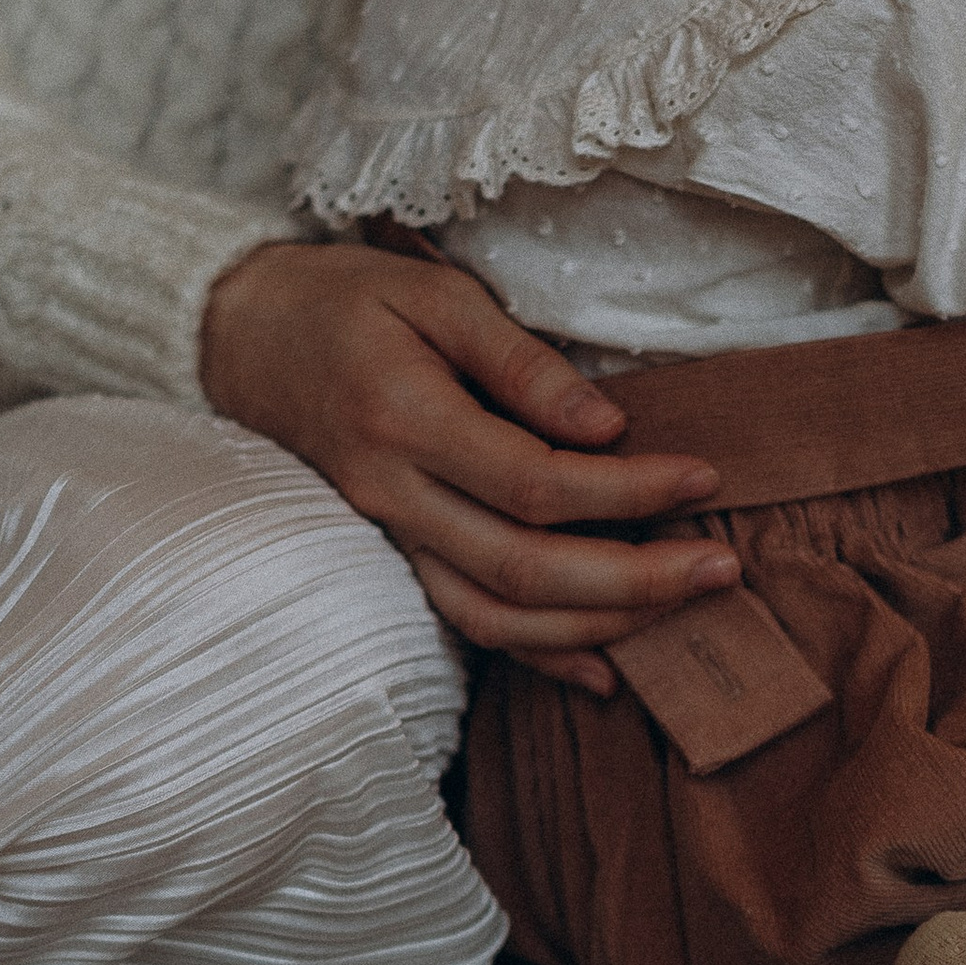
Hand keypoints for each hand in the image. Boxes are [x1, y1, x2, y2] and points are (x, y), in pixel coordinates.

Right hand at [199, 240, 736, 693]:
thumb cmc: (348, 301)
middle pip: (525, 568)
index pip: (536, 483)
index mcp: (406, 421)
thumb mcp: (435, 295)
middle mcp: (394, 495)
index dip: (628, 492)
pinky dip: (536, 657)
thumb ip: (520, 362)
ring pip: (496, 614)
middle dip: (634, 582)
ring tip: (684, 609)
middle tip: (722, 568)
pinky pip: (465, 622)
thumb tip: (607, 426)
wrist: (243, 337)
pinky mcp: (393, 554)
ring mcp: (389, 536)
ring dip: (596, 626)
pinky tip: (604, 669)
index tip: (702, 478)